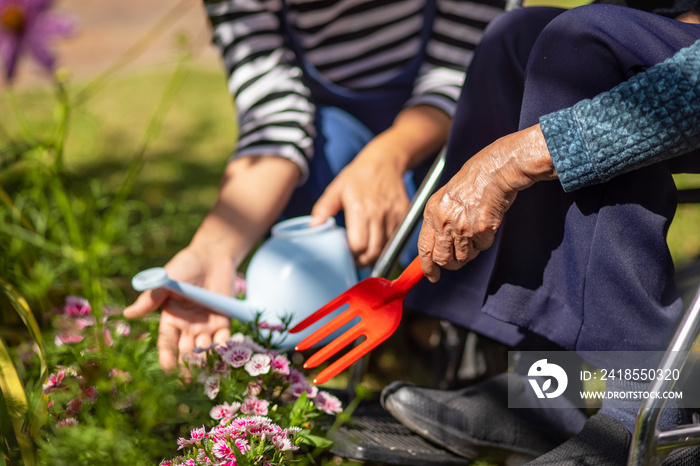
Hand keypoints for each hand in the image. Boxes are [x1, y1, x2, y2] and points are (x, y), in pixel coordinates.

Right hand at [123, 245, 234, 372]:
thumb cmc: (185, 266)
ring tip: (206, 369)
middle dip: (188, 365)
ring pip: (205, 348)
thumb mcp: (166, 280)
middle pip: (187, 351)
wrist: (212, 255)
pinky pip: (224, 338)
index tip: (168, 371)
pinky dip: (224, 347)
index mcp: (171, 319)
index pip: (167, 344)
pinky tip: (224, 354)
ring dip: (205, 359)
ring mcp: (207, 325)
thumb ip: (151, 298)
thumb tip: (127, 314)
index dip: (167, 358)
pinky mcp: (224, 320)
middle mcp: (188, 327)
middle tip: (190, 378)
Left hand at [311, 136, 409, 266]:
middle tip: (355, 259)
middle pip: (373, 252)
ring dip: (376, 254)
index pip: (358, 245)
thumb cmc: (358, 176)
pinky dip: (387, 243)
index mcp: (360, 209)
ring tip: (365, 252)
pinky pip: (396, 238)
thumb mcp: (336, 188)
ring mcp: (394, 215)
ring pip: (386, 248)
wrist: (384, 161)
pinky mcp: (404, 214)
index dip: (351, 255)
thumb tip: (313, 226)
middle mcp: (379, 214)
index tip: (346, 254)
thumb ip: (324, 208)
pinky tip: (377, 240)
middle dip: (363, 260)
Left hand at [418, 125, 555, 281]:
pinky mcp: (482, 230)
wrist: (494, 170)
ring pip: (463, 256)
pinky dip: (485, 241)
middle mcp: (444, 221)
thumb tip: (436, 248)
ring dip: (470, 251)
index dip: (427, 266)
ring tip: (475, 231)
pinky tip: (486, 223)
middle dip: (451, 263)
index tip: (432, 276)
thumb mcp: (445, 198)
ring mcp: (463, 227)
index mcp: (432, 212)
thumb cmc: (472, 182)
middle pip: (443, 259)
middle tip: (458, 259)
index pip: (424, 248)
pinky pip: (482, 247)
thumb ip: (439, 221)